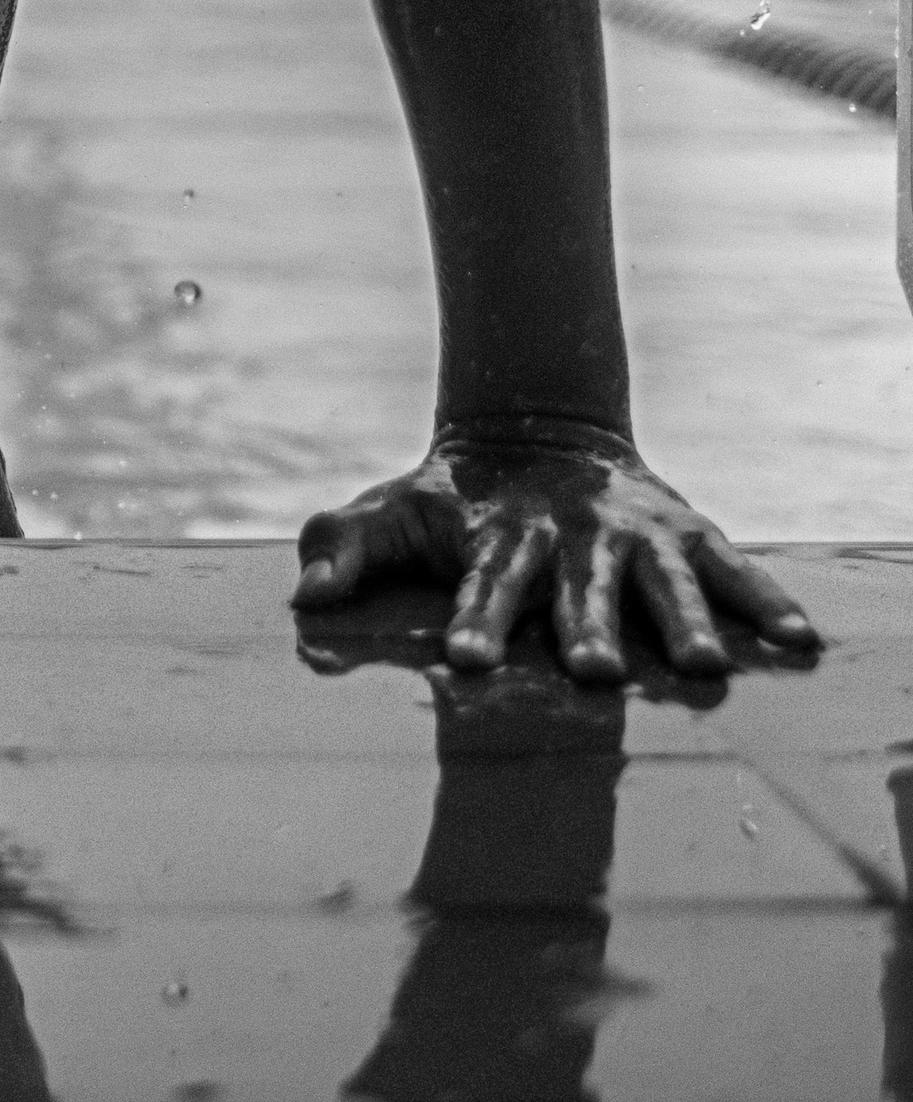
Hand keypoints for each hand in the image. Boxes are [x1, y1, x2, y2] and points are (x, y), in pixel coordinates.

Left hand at [291, 423, 816, 682]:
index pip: (484, 585)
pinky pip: (732, 565)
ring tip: (702, 666)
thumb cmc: (451, 503)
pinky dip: (766, 599)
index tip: (471, 662)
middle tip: (593, 672)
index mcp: (499, 539)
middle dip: (586, 628)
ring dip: (681, 620)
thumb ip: (341, 547)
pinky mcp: (683, 530)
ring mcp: (633, 534)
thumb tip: (301, 599)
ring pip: (660, 579)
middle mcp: (571, 538)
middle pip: (579, 588)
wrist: (532, 429)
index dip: (478, 621)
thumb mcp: (390, 514)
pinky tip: (799, 640)